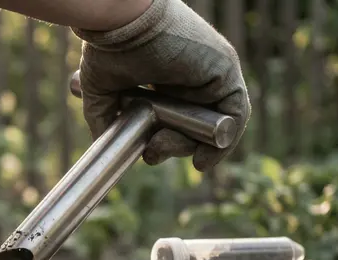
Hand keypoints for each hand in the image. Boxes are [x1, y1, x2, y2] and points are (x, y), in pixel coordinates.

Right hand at [73, 0, 250, 170]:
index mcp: (167, 76)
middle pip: (194, 125)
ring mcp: (211, 71)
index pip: (177, 117)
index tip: (150, 152)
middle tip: (151, 150)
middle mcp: (191, 74)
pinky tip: (201, 159)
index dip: (167, 140)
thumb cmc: (108, 47)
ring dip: (188, 146)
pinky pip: (236, 114)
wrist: (120, 22)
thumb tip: (103, 144)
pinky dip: (223, 142)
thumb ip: (105, 117)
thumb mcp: (101, 90)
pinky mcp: (226, 69)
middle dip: (173, 147)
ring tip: (160, 146)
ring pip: (212, 125)